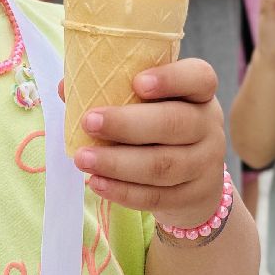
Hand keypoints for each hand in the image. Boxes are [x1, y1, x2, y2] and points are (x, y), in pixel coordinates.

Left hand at [69, 58, 229, 228]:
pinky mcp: (193, 196)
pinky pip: (157, 196)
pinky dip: (123, 191)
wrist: (194, 185)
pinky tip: (97, 183)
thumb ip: (113, 92)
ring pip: (163, 165)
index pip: (199, 77)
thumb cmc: (160, 132)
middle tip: (88, 122)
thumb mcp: (149, 107)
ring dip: (118, 163)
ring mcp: (205, 164)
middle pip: (174, 123)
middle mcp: (208, 126)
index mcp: (199, 94)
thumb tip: (65, 88)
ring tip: (83, 159)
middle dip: (127, 124)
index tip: (137, 82)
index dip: (171, 78)